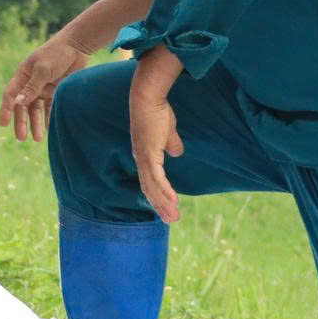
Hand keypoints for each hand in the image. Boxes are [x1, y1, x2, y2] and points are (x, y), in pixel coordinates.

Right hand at [0, 33, 90, 141]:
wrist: (77, 46)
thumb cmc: (57, 54)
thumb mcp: (43, 70)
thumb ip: (32, 87)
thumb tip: (17, 103)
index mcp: (22, 75)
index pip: (10, 95)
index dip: (6, 109)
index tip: (3, 124)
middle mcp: (30, 83)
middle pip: (22, 106)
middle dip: (21, 122)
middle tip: (21, 138)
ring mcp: (43, 88)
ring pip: (36, 110)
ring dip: (35, 124)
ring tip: (37, 139)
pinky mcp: (56, 91)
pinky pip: (50, 108)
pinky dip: (49, 118)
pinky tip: (50, 129)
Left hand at [128, 62, 183, 223]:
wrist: (148, 98)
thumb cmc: (157, 110)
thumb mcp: (167, 130)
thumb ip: (171, 143)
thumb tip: (177, 152)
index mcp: (144, 155)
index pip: (150, 180)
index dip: (158, 194)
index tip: (166, 206)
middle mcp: (141, 160)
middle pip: (150, 189)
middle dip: (160, 206)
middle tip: (170, 220)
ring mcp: (143, 158)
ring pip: (153, 188)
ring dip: (164, 204)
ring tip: (173, 218)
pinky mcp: (149, 155)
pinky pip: (157, 179)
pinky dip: (165, 192)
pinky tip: (172, 202)